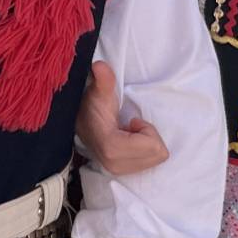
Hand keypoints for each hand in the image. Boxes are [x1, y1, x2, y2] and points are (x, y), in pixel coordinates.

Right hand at [77, 61, 167, 175]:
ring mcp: (117, 170)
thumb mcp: (100, 91)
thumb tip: (99, 65)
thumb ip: (104, 80)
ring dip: (146, 144)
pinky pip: (150, 163)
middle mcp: (114, 164)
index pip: (153, 147)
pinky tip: (127, 142)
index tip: (130, 120)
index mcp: (111, 147)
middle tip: (130, 127)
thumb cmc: (93, 105)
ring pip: (155, 159)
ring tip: (127, 134)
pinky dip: (143, 151)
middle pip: (157, 154)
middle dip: (149, 137)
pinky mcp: (120, 172)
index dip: (147, 130)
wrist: (79, 122)